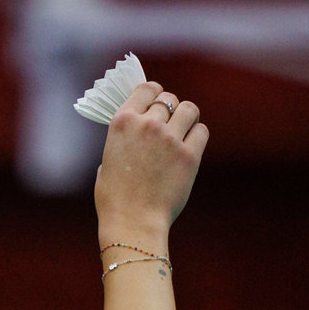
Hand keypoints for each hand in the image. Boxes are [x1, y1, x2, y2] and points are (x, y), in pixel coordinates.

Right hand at [94, 81, 208, 245]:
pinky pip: (202, 131)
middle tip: (169, 125)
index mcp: (122, 122)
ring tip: (183, 131)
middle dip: (169, 110)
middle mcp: (146, 124)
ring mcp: (169, 139)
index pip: (147, 88)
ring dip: (187, 118)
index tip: (156, 101)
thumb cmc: (114, 197)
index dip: (154, 93)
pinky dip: (197, 136)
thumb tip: (135, 136)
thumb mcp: (106, 159)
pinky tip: (190, 147)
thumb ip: (123, 140)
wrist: (132, 221)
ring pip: (189, 109)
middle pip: (169, 99)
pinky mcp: (189, 155)